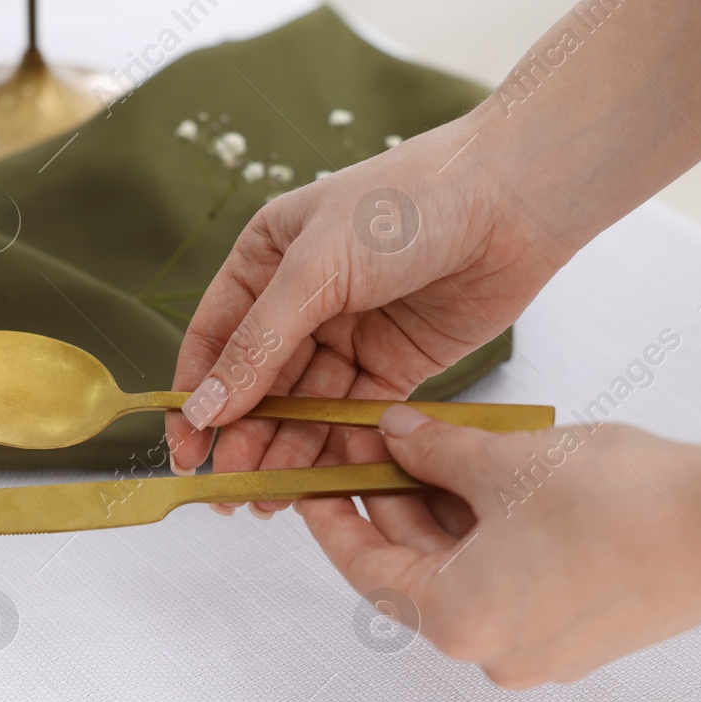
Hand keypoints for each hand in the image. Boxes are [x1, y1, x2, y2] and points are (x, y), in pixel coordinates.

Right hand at [164, 114, 574, 509]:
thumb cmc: (410, 204)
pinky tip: (323, 479)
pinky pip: (354, 417)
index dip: (197, 398)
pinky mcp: (395, 366)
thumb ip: (259, 343)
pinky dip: (338, 448)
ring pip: (304, 409)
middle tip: (231, 492)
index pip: (216, 339)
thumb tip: (205, 407)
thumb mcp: (317, 267)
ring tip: (271, 499)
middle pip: (258, 384)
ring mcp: (349, 335)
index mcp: (267, 258)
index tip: (187, 453)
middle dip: (243, 440)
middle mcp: (302, 299)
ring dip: (286, 454)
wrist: (513, 202)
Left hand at [299, 405, 700, 687]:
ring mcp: (540, 650)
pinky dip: (489, 534)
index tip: (309, 480)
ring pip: (464, 572)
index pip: (365, 567)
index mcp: (457, 620)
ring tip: (438, 446)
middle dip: (394, 501)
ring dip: (445, 514)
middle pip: (414, 569)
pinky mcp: (580, 635)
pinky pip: (509, 581)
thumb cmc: (619, 499)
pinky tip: (492, 477)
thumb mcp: (505, 459)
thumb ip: (434, 451)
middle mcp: (491, 652)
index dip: (332, 516)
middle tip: (379, 439)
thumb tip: (392, 434)